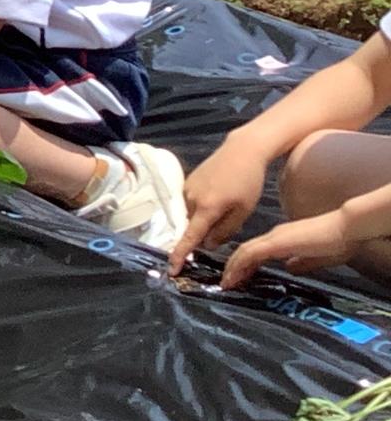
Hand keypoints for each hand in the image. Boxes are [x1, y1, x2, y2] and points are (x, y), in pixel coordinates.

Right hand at [169, 137, 270, 272]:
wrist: (241, 150)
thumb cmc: (248, 181)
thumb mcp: (243, 211)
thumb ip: (225, 231)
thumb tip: (208, 244)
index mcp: (207, 208)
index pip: (190, 237)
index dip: (179, 255)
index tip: (171, 270)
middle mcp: (191, 199)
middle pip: (193, 227)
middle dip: (205, 232)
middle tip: (230, 219)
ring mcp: (187, 189)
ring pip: (193, 216)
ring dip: (205, 218)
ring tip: (228, 202)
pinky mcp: (187, 182)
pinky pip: (191, 204)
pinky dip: (202, 207)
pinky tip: (219, 194)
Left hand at [221, 209, 356, 290]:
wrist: (347, 228)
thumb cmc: (339, 242)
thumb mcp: (317, 258)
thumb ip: (302, 262)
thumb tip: (290, 268)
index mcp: (283, 238)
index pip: (258, 251)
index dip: (245, 264)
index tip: (238, 278)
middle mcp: (275, 235)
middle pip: (246, 250)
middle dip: (234, 266)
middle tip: (226, 282)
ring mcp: (274, 238)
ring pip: (244, 251)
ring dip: (233, 267)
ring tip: (225, 283)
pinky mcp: (277, 243)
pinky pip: (251, 254)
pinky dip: (238, 265)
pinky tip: (232, 277)